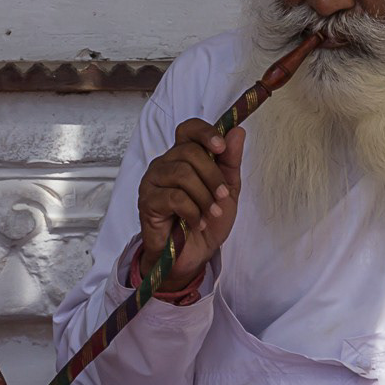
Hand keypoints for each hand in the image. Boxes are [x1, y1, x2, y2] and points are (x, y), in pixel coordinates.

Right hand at [136, 119, 245, 288]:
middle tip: (222, 197)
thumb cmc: (207, 221)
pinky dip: (192, 212)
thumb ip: (230, 161)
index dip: (205, 133)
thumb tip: (237, 131)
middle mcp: (165, 164)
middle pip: (189, 152)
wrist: (193, 255)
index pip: (189, 129)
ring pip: (182, 174)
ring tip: (211, 213)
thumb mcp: (227, 189)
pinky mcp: (147, 201)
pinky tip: (196, 223)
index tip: (221, 147)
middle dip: (213, 176)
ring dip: (204, 196)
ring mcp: (153, 182)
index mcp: (183, 157)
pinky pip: (174, 197)